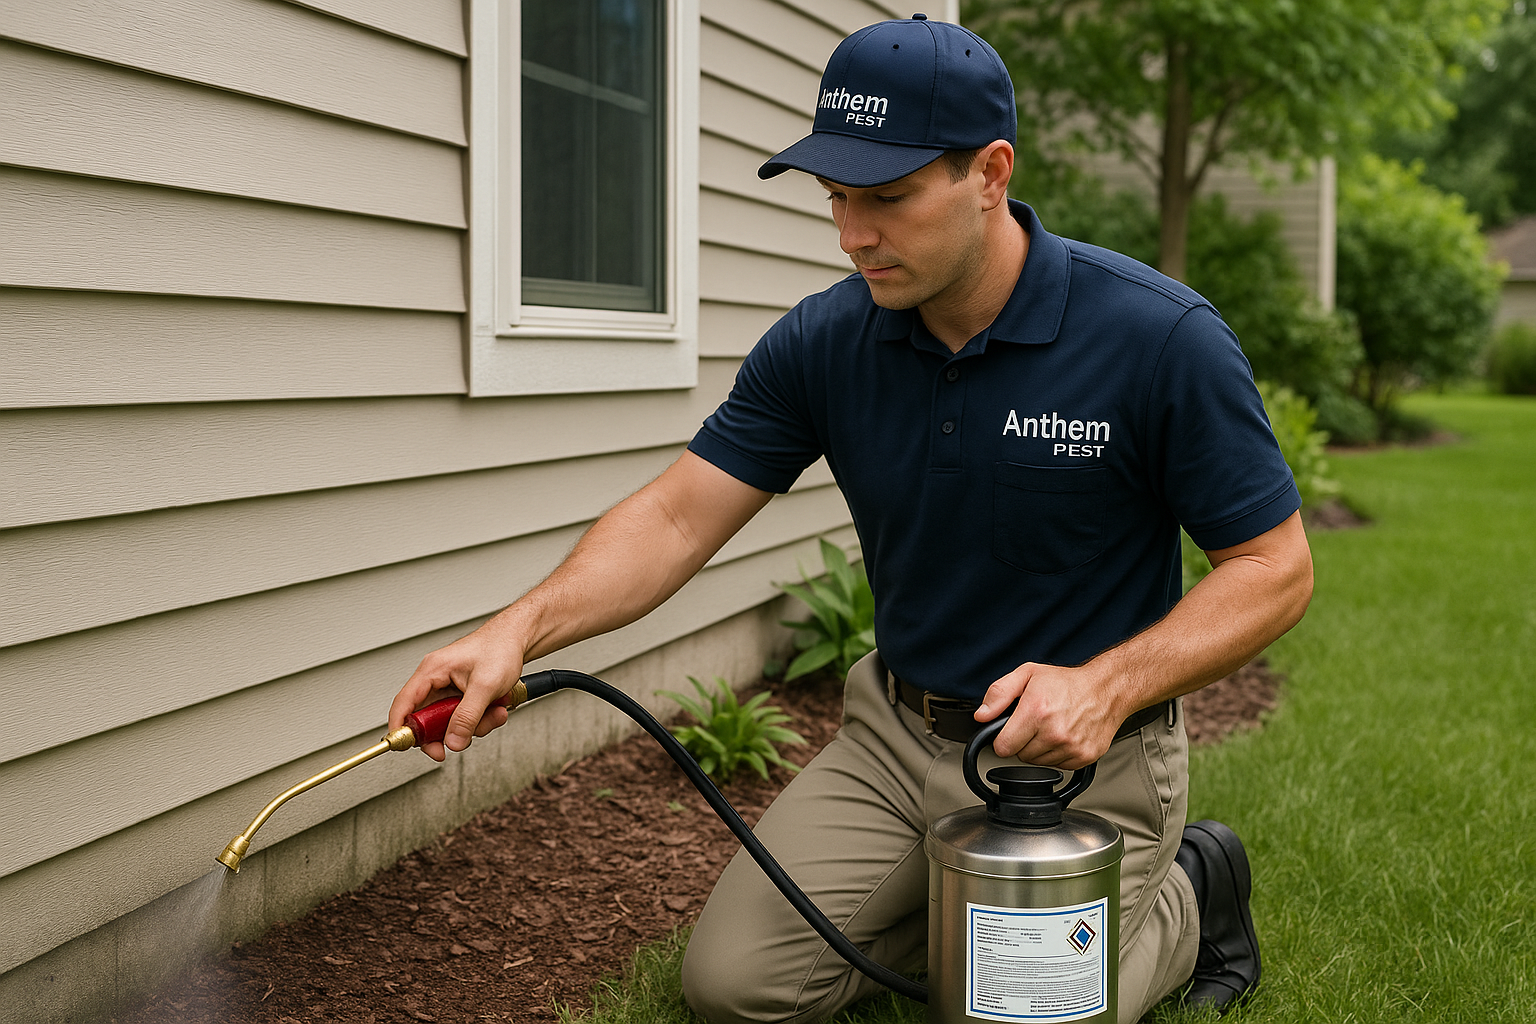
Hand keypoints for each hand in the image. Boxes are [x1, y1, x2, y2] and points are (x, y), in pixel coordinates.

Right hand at [389, 617, 524, 760]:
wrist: (517, 640)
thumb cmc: (500, 648)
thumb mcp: (485, 686)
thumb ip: (468, 716)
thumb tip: (453, 741)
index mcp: (432, 670)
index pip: (403, 703)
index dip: (400, 728)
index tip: (404, 747)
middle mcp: (436, 679)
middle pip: (425, 719)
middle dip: (448, 732)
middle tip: (463, 738)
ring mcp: (448, 688)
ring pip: (448, 722)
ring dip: (472, 725)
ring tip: (493, 713)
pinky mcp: (461, 695)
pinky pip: (463, 717)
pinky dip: (480, 720)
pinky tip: (495, 709)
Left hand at [973, 661, 1121, 768]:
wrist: (1105, 689)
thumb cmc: (1067, 682)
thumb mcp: (1027, 674)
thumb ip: (999, 694)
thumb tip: (982, 715)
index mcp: (1036, 711)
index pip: (1003, 747)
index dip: (1003, 739)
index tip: (1010, 730)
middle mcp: (1054, 732)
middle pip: (1020, 756)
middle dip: (1023, 742)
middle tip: (1035, 723)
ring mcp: (1070, 747)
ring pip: (1038, 763)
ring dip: (1040, 749)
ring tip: (1051, 727)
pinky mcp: (1084, 757)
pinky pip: (1058, 766)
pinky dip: (1057, 754)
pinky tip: (1064, 736)